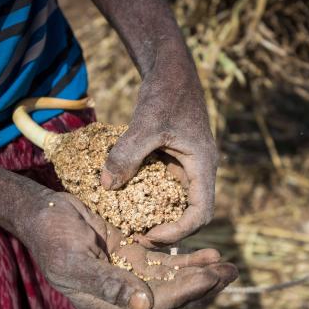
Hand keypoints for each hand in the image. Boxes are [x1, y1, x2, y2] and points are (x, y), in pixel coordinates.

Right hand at [17, 190, 235, 308]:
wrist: (43, 214)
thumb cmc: (51, 239)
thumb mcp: (74, 261)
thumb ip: (106, 283)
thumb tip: (144, 306)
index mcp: (108, 302)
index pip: (156, 303)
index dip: (184, 291)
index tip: (210, 278)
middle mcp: (124, 292)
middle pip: (171, 293)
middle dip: (202, 284)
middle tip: (232, 272)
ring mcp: (129, 271)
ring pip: (172, 277)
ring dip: (200, 272)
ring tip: (228, 265)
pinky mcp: (133, 253)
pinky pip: (165, 259)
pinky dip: (187, 257)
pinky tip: (208, 253)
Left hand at [100, 60, 217, 246]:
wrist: (170, 70)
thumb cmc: (165, 93)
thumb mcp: (145, 124)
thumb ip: (127, 154)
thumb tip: (106, 186)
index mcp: (202, 166)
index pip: (201, 213)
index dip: (179, 231)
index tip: (150, 235)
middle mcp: (198, 171)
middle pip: (190, 214)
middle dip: (166, 230)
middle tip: (137, 237)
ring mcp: (187, 167)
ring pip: (177, 203)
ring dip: (158, 217)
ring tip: (132, 225)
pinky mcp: (174, 161)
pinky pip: (164, 188)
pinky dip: (149, 198)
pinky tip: (128, 200)